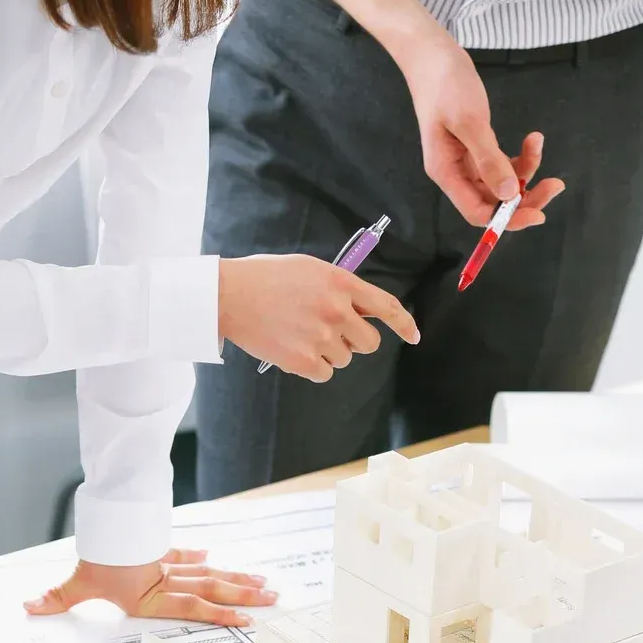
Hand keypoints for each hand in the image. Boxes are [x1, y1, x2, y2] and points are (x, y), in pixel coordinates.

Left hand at [24, 549, 275, 627]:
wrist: (99, 523)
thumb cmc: (93, 558)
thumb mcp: (76, 583)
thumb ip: (56, 599)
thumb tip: (27, 608)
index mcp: (153, 596)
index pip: (195, 607)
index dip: (222, 614)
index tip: (248, 620)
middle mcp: (166, 581)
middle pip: (212, 587)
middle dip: (244, 595)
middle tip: (273, 599)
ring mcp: (166, 566)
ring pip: (210, 574)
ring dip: (237, 580)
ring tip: (264, 584)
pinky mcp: (159, 552)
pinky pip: (187, 558)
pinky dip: (201, 559)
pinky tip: (215, 558)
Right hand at [218, 255, 419, 381]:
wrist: (229, 296)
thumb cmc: (266, 279)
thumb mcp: (310, 270)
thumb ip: (340, 288)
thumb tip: (362, 313)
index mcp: (341, 282)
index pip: (386, 306)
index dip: (404, 324)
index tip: (414, 336)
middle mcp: (337, 310)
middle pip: (369, 342)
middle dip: (354, 340)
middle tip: (329, 331)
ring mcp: (321, 337)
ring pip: (345, 358)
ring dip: (328, 351)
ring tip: (299, 333)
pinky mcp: (304, 360)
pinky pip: (325, 373)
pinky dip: (312, 366)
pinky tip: (292, 348)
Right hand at [399, 30, 564, 226]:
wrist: (432, 54)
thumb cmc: (445, 85)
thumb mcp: (469, 121)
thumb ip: (488, 159)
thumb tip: (509, 194)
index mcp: (447, 174)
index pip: (478, 213)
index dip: (508, 218)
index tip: (538, 213)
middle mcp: (456, 174)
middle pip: (493, 204)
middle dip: (525, 199)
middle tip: (555, 185)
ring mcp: (466, 162)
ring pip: (501, 185)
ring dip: (527, 174)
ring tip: (539, 146)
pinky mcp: (477, 148)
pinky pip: (502, 165)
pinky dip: (521, 157)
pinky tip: (533, 139)